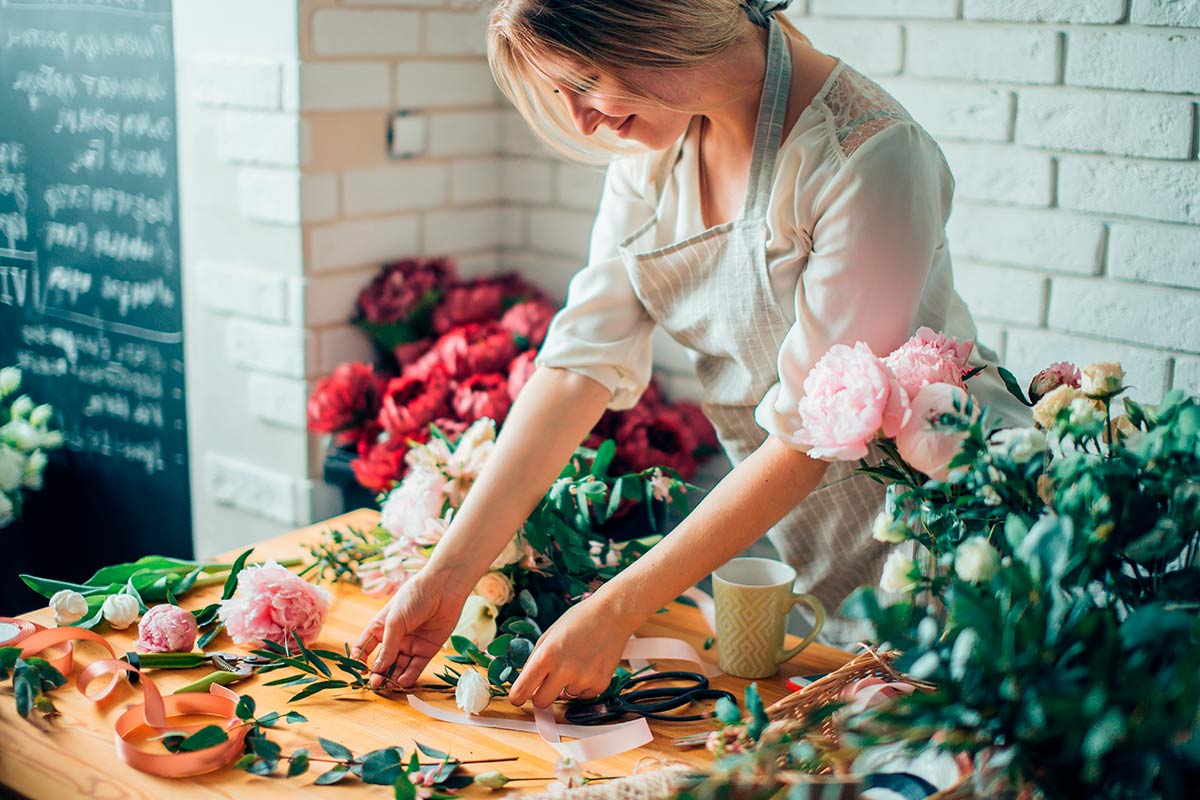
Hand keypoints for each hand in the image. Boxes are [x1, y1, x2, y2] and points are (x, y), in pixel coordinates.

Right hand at [353, 571, 470, 689]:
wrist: (444, 588)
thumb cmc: (414, 597)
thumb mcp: (395, 622)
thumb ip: (387, 646)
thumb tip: (377, 669)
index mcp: (380, 627)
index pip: (365, 647)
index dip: (359, 660)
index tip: (359, 671)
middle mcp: (395, 638)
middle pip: (383, 661)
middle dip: (378, 673)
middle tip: (375, 684)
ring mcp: (411, 645)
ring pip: (399, 667)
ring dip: (392, 678)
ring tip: (388, 686)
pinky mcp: (427, 650)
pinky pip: (415, 667)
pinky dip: (409, 676)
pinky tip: (402, 682)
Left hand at [507, 596, 639, 708]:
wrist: (612, 614)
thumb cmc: (579, 620)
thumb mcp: (549, 635)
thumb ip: (534, 661)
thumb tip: (525, 685)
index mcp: (546, 656)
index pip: (521, 692)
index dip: (517, 696)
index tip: (518, 696)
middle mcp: (564, 670)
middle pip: (541, 702)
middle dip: (541, 695)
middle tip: (547, 683)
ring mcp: (583, 679)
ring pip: (565, 698)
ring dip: (566, 686)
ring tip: (577, 661)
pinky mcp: (600, 684)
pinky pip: (583, 696)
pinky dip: (584, 685)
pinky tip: (589, 665)